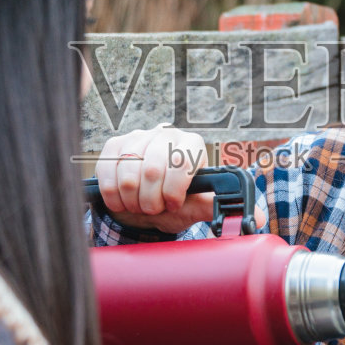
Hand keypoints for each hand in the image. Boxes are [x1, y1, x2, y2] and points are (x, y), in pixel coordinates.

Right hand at [94, 126, 216, 233]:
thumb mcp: (193, 207)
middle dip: (151, 200)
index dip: (174, 191)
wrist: (144, 204)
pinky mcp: (115, 145)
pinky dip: (113, 194)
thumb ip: (208, 205)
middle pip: (153, 169)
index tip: (173, 205)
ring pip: (129, 172)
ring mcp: (139, 137)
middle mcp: (166, 134)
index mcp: (192, 145)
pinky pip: (108, 171)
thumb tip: (235, 207)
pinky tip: (122, 201)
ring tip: (139, 205)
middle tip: (153, 209)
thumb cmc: (172, 203)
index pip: (182, 162)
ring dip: (132, 199)